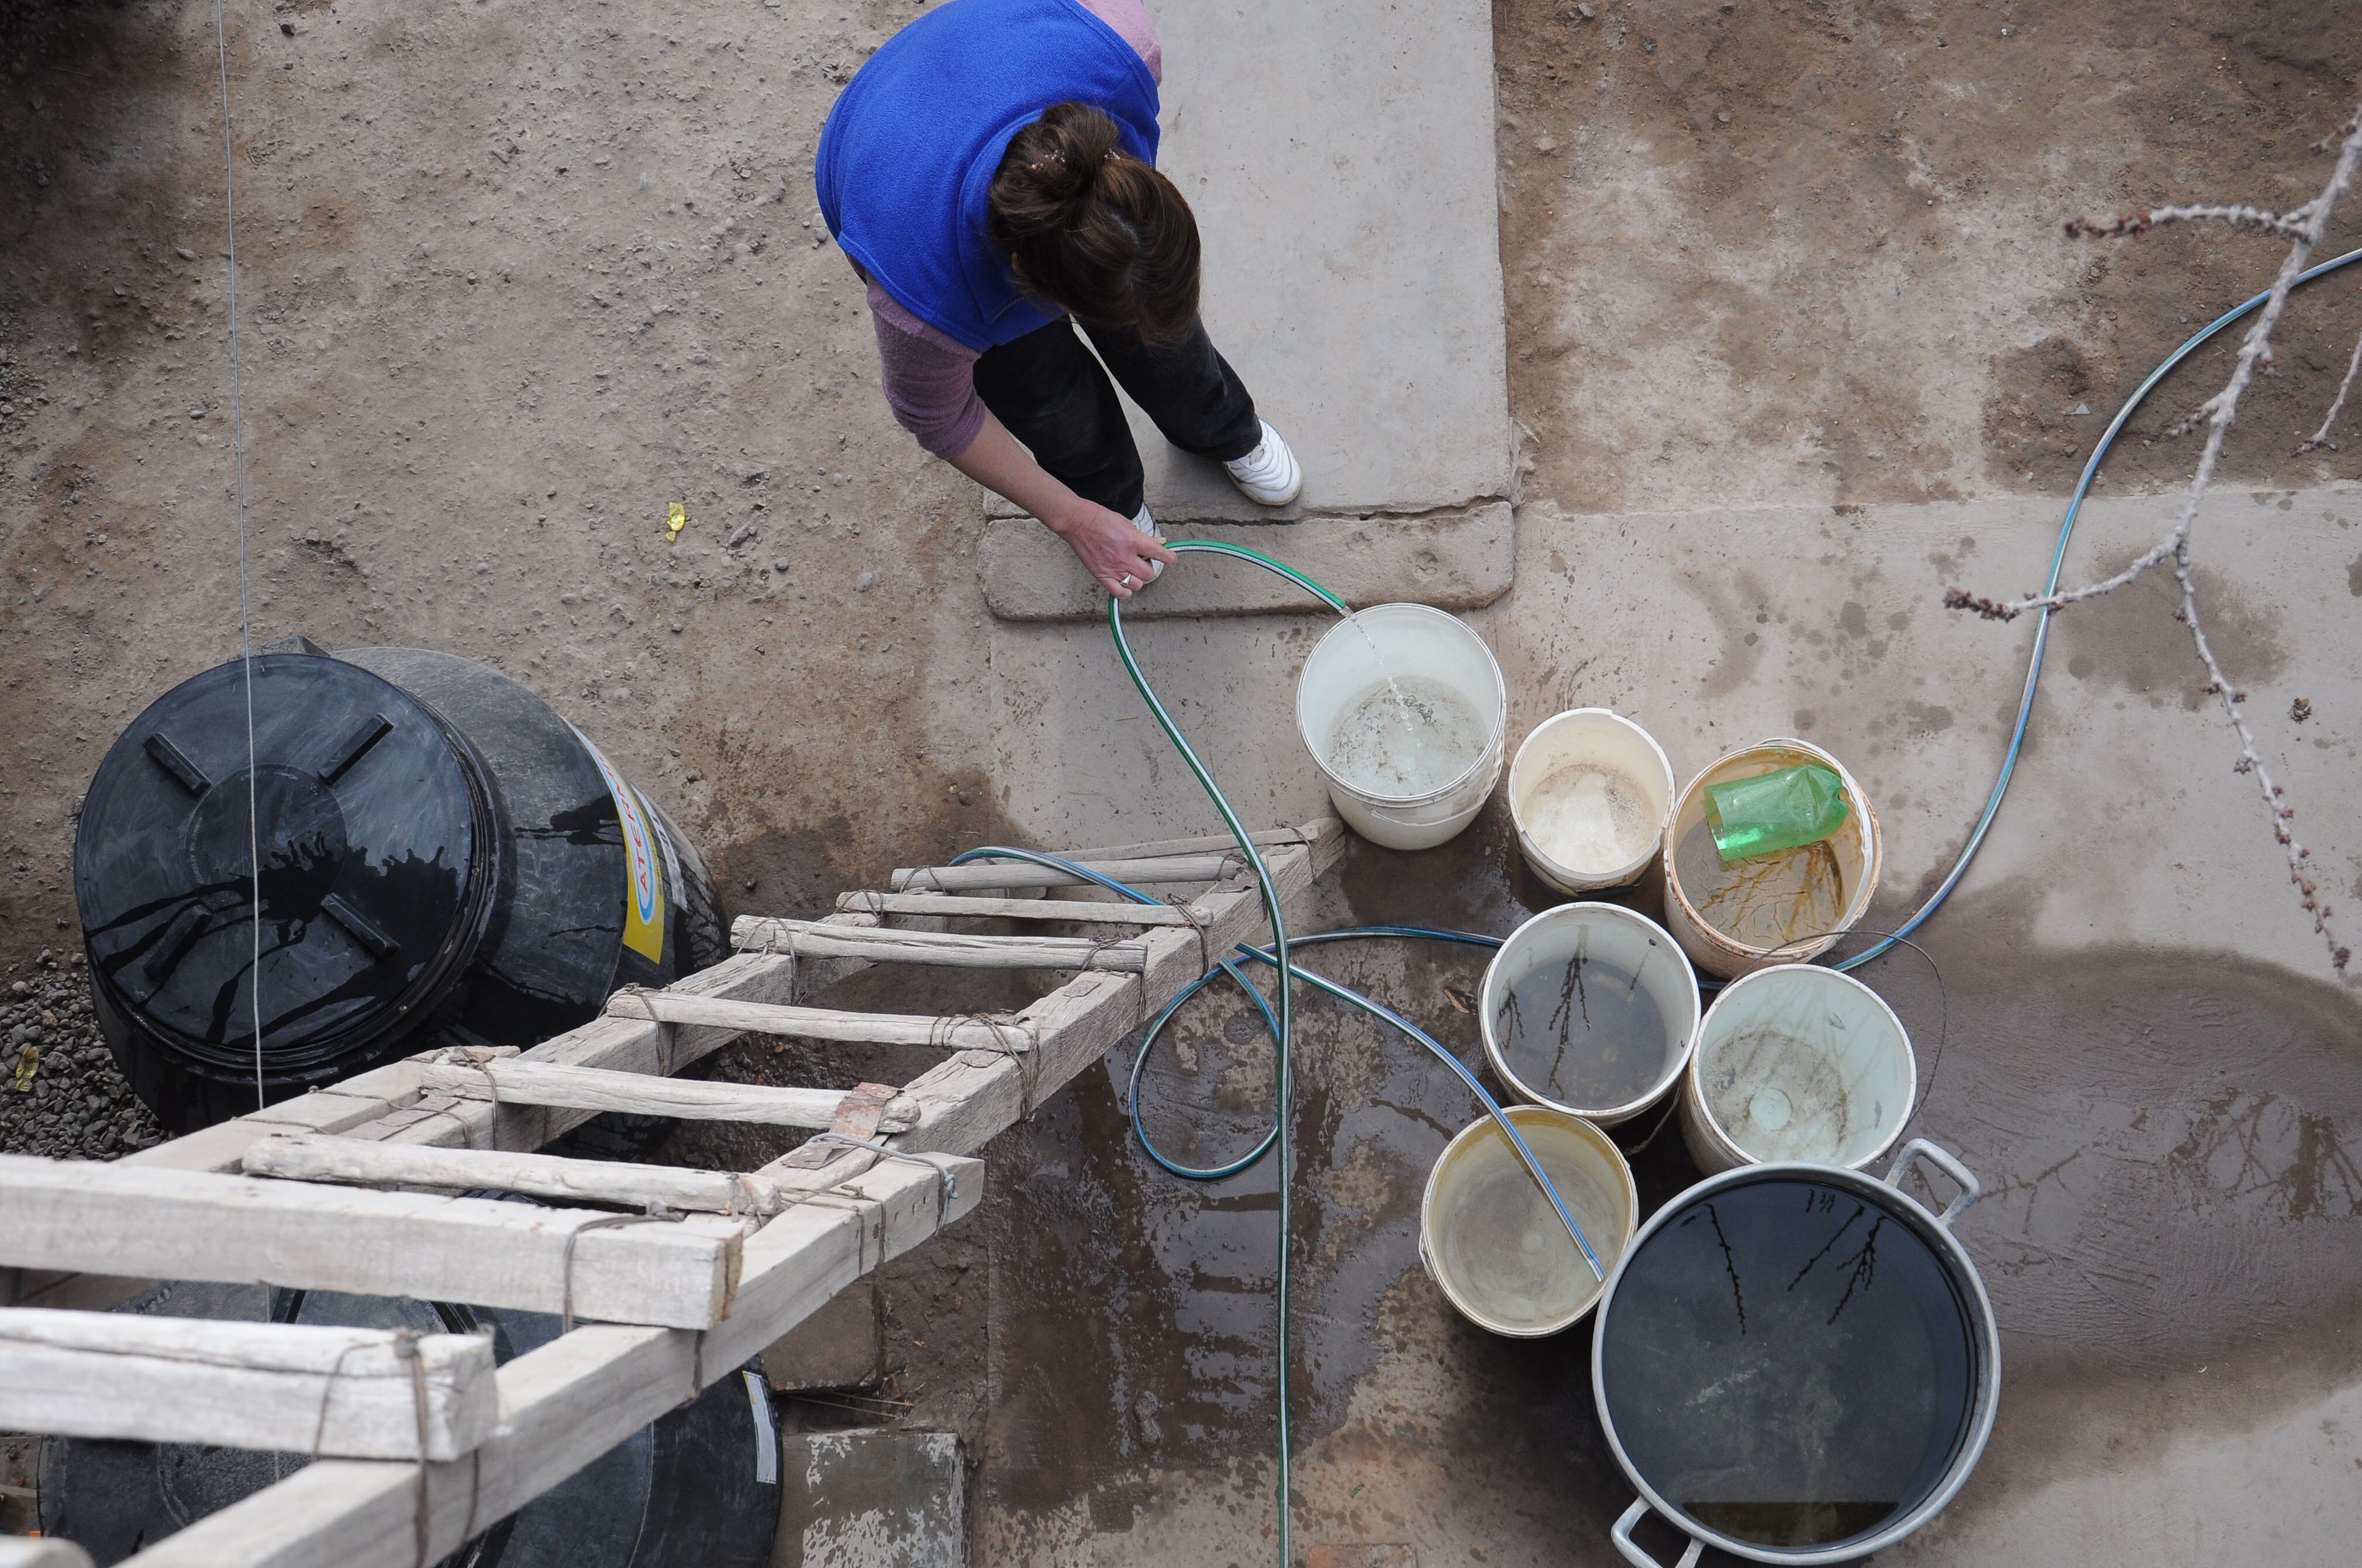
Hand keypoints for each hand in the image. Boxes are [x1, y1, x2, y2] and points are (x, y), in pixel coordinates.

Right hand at [1048, 501, 1176, 598]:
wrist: (1078, 522)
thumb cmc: (1100, 519)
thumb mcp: (1127, 523)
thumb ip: (1144, 537)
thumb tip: (1160, 543)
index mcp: (1132, 541)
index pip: (1159, 554)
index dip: (1169, 557)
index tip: (1170, 558)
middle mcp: (1124, 557)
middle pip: (1149, 573)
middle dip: (1149, 567)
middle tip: (1142, 561)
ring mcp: (1113, 568)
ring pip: (1137, 585)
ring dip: (1138, 579)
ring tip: (1131, 570)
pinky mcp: (1102, 575)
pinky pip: (1120, 593)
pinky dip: (1126, 591)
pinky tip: (1126, 583)